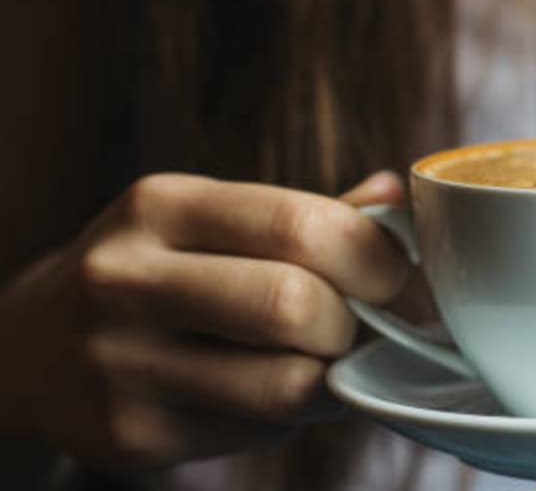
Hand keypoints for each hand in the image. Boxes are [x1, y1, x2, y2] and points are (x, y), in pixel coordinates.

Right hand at [0, 171, 410, 467]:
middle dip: (356, 322)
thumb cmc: (156, 274)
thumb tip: (400, 200)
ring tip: (329, 359)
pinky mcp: (130, 435)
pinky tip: (276, 390)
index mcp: (163, 205)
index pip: (301, 224)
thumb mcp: (208, 219)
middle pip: (293, 305)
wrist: (28, 351)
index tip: (393, 273)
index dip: (374, 256)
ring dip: (334, 377)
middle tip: (363, 324)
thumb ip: (307, 213)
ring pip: (285, 383)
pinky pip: (259, 432)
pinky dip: (293, 415)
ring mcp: (121, 363)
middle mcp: (127, 278)